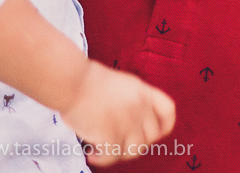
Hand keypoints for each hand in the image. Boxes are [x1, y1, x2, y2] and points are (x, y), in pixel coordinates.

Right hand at [59, 61, 175, 166]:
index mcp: (142, 91)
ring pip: (133, 151)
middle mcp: (139, 107)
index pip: (168, 111)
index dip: (164, 126)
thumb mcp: (119, 83)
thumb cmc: (86, 80)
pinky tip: (92, 154)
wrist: (71, 81)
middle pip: (150, 137)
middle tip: (117, 142)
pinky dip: (101, 159)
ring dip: (118, 152)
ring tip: (101, 149)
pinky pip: (112, 157)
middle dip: (134, 142)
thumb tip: (132, 125)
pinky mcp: (112, 136)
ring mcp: (127, 123)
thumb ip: (131, 101)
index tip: (154, 133)